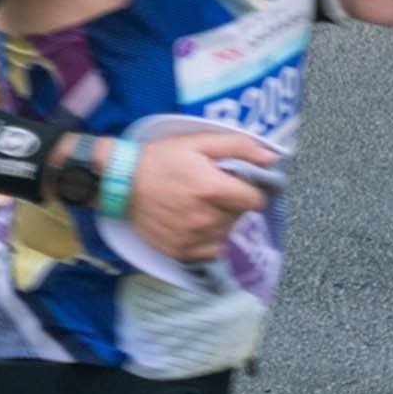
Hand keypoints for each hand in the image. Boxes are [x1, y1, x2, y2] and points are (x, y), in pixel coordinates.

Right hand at [120, 127, 280, 262]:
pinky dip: (208, 238)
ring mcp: (191, 238)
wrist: (120, 182)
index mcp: (212, 189)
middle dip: (233, 203)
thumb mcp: (198, 142)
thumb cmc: (160, 158)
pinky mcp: (179, 252)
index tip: (238, 183)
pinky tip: (195, 222)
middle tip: (212, 190)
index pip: (256, 200)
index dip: (251, 189)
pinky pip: (210, 250)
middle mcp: (205, 219)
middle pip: (240, 216)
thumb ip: (239, 146)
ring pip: (226, 233)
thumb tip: (272, 159)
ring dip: (221, 220)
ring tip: (201, 205)